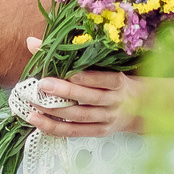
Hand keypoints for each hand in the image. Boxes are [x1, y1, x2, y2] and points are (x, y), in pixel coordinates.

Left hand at [19, 39, 137, 136]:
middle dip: (66, 92)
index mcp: (118, 82)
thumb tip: (32, 42)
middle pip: (90, 98)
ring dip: (55, 112)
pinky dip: (56, 128)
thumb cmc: (114, 82)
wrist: (140, 108)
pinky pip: (75, 132)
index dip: (88, 77)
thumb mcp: (104, 66)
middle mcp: (114, 101)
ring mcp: (107, 119)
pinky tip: (39, 122)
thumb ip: (72, 54)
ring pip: (80, 117)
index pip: (106, 79)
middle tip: (43, 85)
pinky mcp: (100, 132)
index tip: (70, 72)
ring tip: (34, 106)